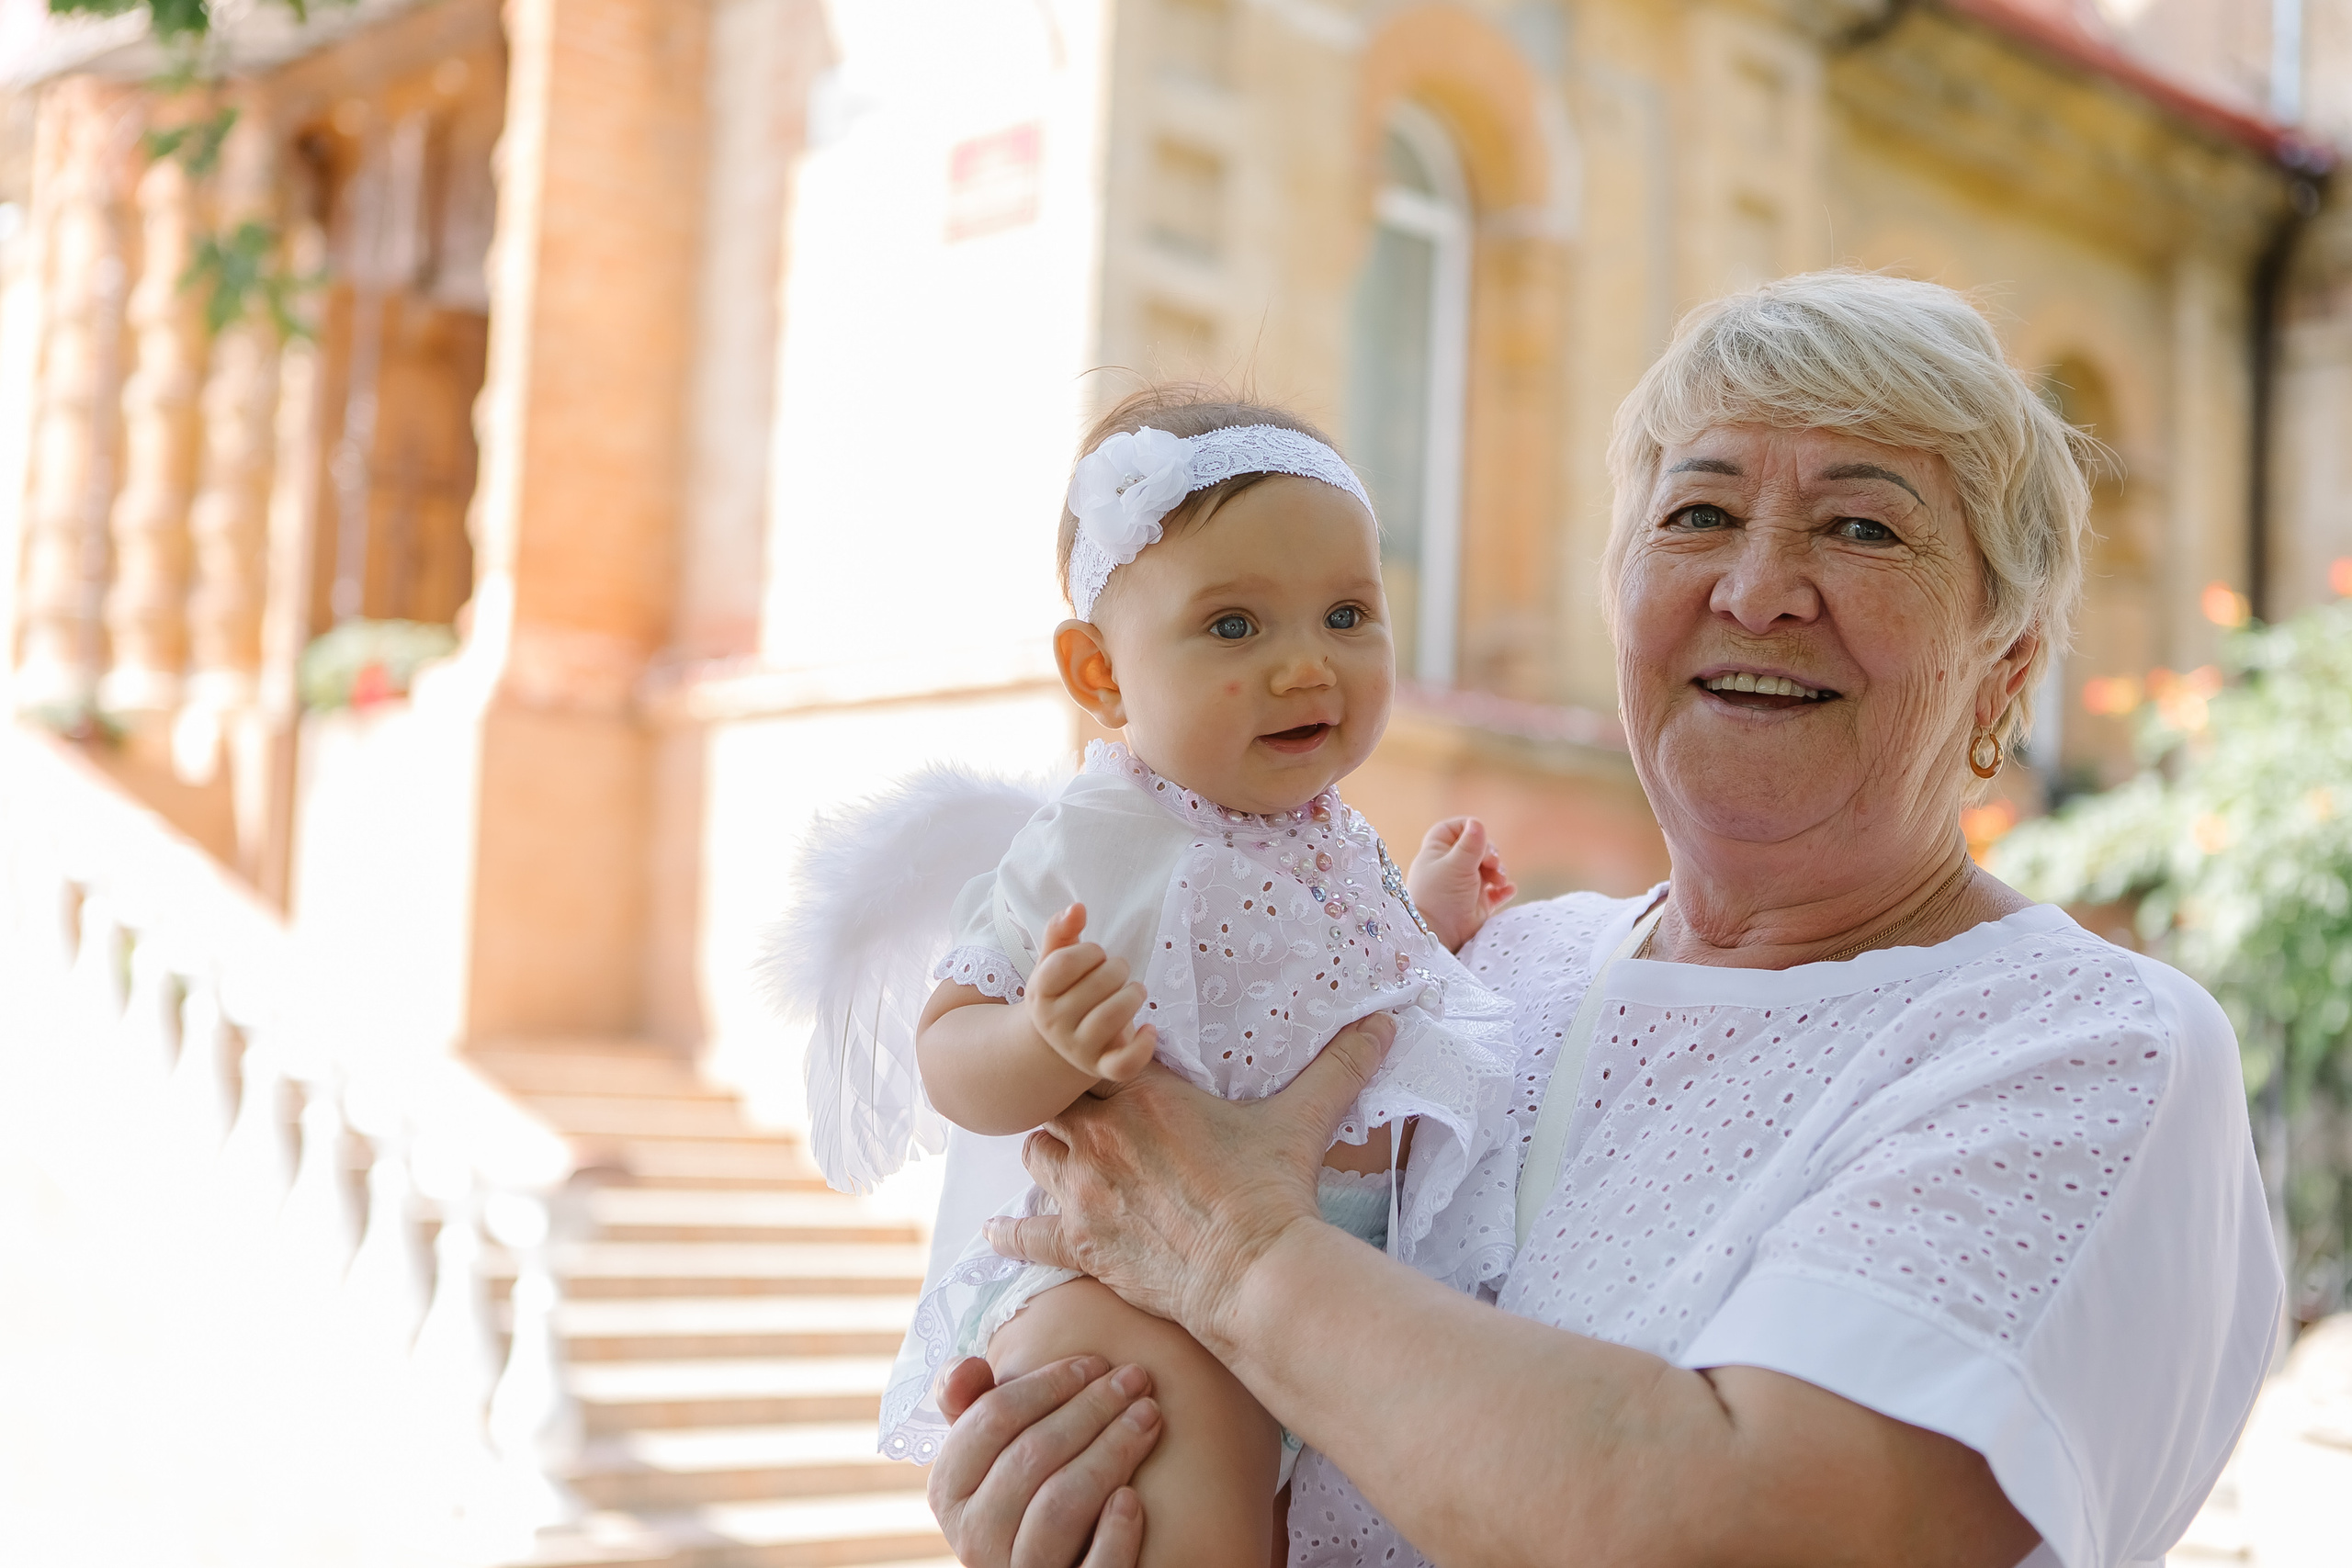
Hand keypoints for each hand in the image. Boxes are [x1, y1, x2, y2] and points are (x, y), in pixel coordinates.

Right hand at [927, 1353, 1160, 1567]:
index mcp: (950, 1491)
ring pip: (1059, 1508)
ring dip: (1111, 1452)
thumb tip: (966, 1368)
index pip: (990, 1420)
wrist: (1060, 1561)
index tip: (1095, 1362)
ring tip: (1149, 1417)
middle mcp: (973, 1539)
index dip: (1047, 1383)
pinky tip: (1135, 1497)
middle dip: (1090, 1408)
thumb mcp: (993, 1450)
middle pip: (1030, 1457)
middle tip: (1137, 1379)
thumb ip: (976, 1404)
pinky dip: (1115, 1533)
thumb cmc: (1030, 1488)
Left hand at [986, 1013, 1397, 1349]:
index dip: (1096, 1053)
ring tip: (1062, 1157)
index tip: (1103, 1055)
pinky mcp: (1078, 1244)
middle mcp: (1101, 1133)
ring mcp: (1083, 1190)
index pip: (1095, 1052)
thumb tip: (1384, 1023)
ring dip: (1047, 1152)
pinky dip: (1010, 1234)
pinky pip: (1025, 1236)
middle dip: (1067, 1099)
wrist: (1254, 1274)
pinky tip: (994, 1235)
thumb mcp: (1302, 1120)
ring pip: (1035, 1154)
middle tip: (1084, 1108)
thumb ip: (1337, 1065)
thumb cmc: (1272, 1193)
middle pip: (1055, 1098)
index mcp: (1144, 1091)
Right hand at [1026, 903, 1158, 1083]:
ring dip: (1134, 995)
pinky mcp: (1101, 1067)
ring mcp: (1077, 1048)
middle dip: (1117, 969)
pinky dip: (1142, 1046)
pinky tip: (1150, 1028)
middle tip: (1119, 972)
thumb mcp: (1055, 961)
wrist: (1061, 1041)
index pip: (1065, 963)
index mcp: (1039, 993)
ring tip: (1136, 990)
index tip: (1097, 954)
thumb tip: (1077, 907)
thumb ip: (1061, 931)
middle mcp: (1053, 1023)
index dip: (1089, 951)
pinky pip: (1124, 1064)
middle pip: (1097, 985)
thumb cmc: (1065, 991)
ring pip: (1112, 1018)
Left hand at [1406, 817, 1515, 951]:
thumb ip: (1470, 844)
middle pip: (1476, 848)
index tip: (1478, 835)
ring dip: (1498, 870)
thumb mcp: (1456, 865)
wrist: (1440, 936)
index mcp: (1437, 854)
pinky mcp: (1478, 905)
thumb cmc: (1441, 897)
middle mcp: (1450, 868)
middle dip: (1489, 852)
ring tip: (1498, 879)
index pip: (1451, 830)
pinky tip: (1508, 889)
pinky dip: (1504, 889)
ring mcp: (1465, 887)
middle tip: (1492, 863)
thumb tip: (1477, 823)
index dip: (1466, 828)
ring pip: (1488, 869)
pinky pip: (1496, 893)